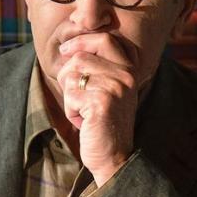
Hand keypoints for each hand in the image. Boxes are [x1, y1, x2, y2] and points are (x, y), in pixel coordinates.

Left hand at [57, 32, 138, 185]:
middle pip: (81, 55)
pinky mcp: (101, 102)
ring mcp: (115, 88)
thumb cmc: (104, 124)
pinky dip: (70, 111)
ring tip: (82, 111)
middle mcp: (125, 76)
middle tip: (72, 91)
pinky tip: (83, 122)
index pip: (105, 38)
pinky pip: (70, 95)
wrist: (114, 157)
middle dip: (68, 73)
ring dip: (69, 95)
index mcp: (129, 70)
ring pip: (72, 75)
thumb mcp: (107, 91)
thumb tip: (68, 46)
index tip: (67, 50)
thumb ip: (96, 68)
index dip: (81, 41)